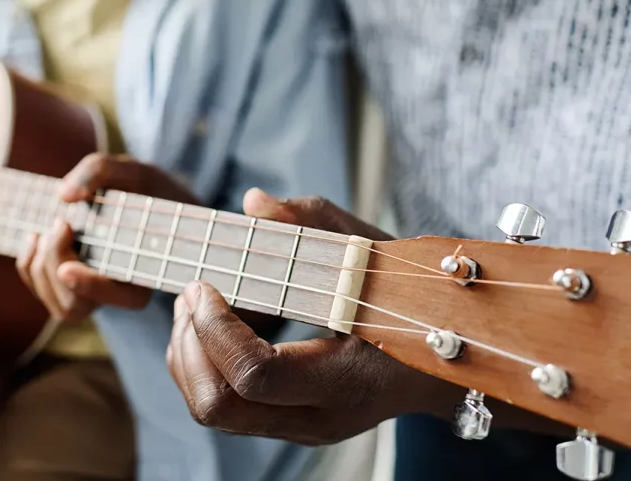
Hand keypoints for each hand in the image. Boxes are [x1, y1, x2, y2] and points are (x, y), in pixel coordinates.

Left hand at [16, 154, 198, 321]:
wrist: (141, 201)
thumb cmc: (142, 189)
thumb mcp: (131, 171)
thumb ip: (100, 172)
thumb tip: (64, 195)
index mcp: (144, 272)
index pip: (121, 295)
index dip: (91, 287)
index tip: (66, 270)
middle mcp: (118, 294)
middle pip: (77, 303)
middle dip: (56, 261)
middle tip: (62, 223)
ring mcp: (93, 297)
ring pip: (58, 305)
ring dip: (40, 264)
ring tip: (52, 226)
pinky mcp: (70, 291)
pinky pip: (41, 290)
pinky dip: (28, 264)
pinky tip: (37, 237)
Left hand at [165, 188, 449, 444]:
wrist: (444, 366)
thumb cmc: (407, 303)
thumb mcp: (371, 253)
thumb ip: (314, 222)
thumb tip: (254, 202)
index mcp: (346, 380)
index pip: (256, 375)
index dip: (217, 329)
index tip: (206, 284)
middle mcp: (318, 416)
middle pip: (219, 406)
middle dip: (190, 345)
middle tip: (194, 294)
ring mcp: (299, 427)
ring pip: (211, 412)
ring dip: (187, 356)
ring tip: (195, 306)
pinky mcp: (284, 424)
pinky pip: (220, 408)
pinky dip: (198, 367)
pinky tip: (212, 327)